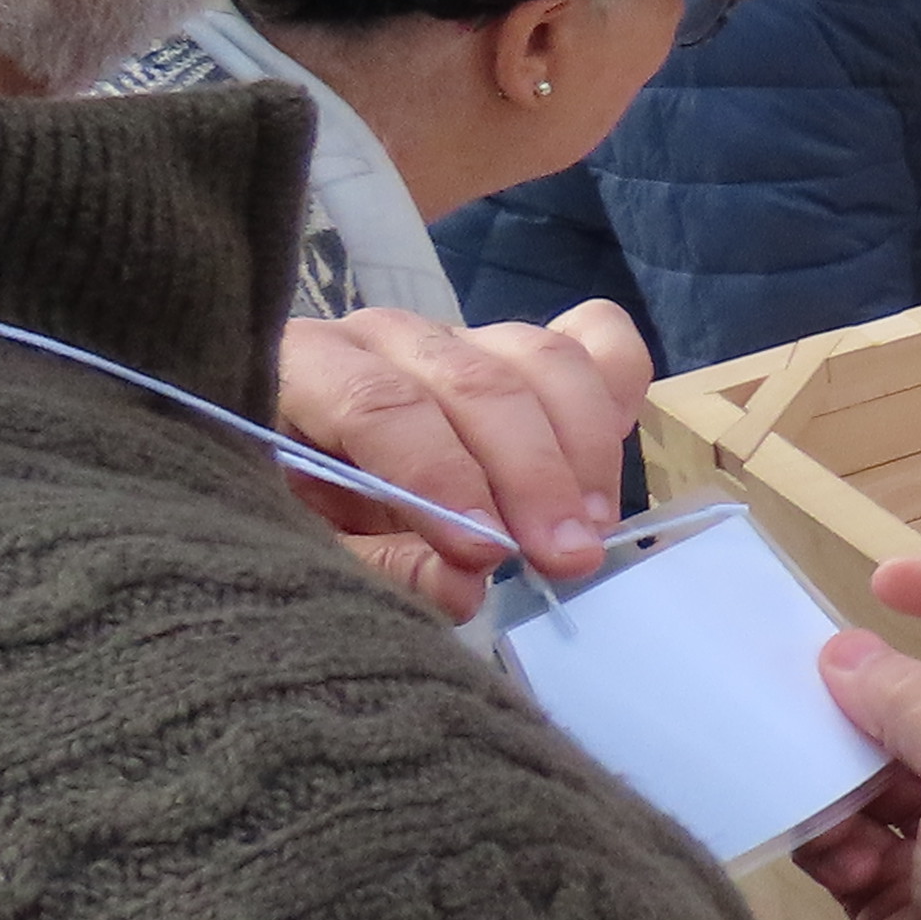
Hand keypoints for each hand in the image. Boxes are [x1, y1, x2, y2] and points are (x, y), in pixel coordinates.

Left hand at [279, 299, 653, 617]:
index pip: (382, 403)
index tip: (488, 553)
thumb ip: (378, 568)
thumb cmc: (303, 517)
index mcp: (308, 367)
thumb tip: (464, 586)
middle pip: (477, 382)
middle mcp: (388, 335)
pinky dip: (617, 394)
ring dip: (583, 450)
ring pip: (544, 359)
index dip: (441, 476)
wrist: (310, 481)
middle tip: (564, 556)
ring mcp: (464, 333)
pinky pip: (595, 339)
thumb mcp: (314, 553)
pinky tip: (608, 471)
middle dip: (531, 474)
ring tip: (592, 530)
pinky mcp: (525, 346)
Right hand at [797, 551, 920, 919]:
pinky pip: (845, 833)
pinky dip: (825, 832)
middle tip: (815, 685)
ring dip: (839, 766)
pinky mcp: (896, 888)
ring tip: (809, 766)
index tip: (891, 581)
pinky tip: (825, 846)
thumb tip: (846, 657)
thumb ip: (918, 707)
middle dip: (876, 697)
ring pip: (879, 765)